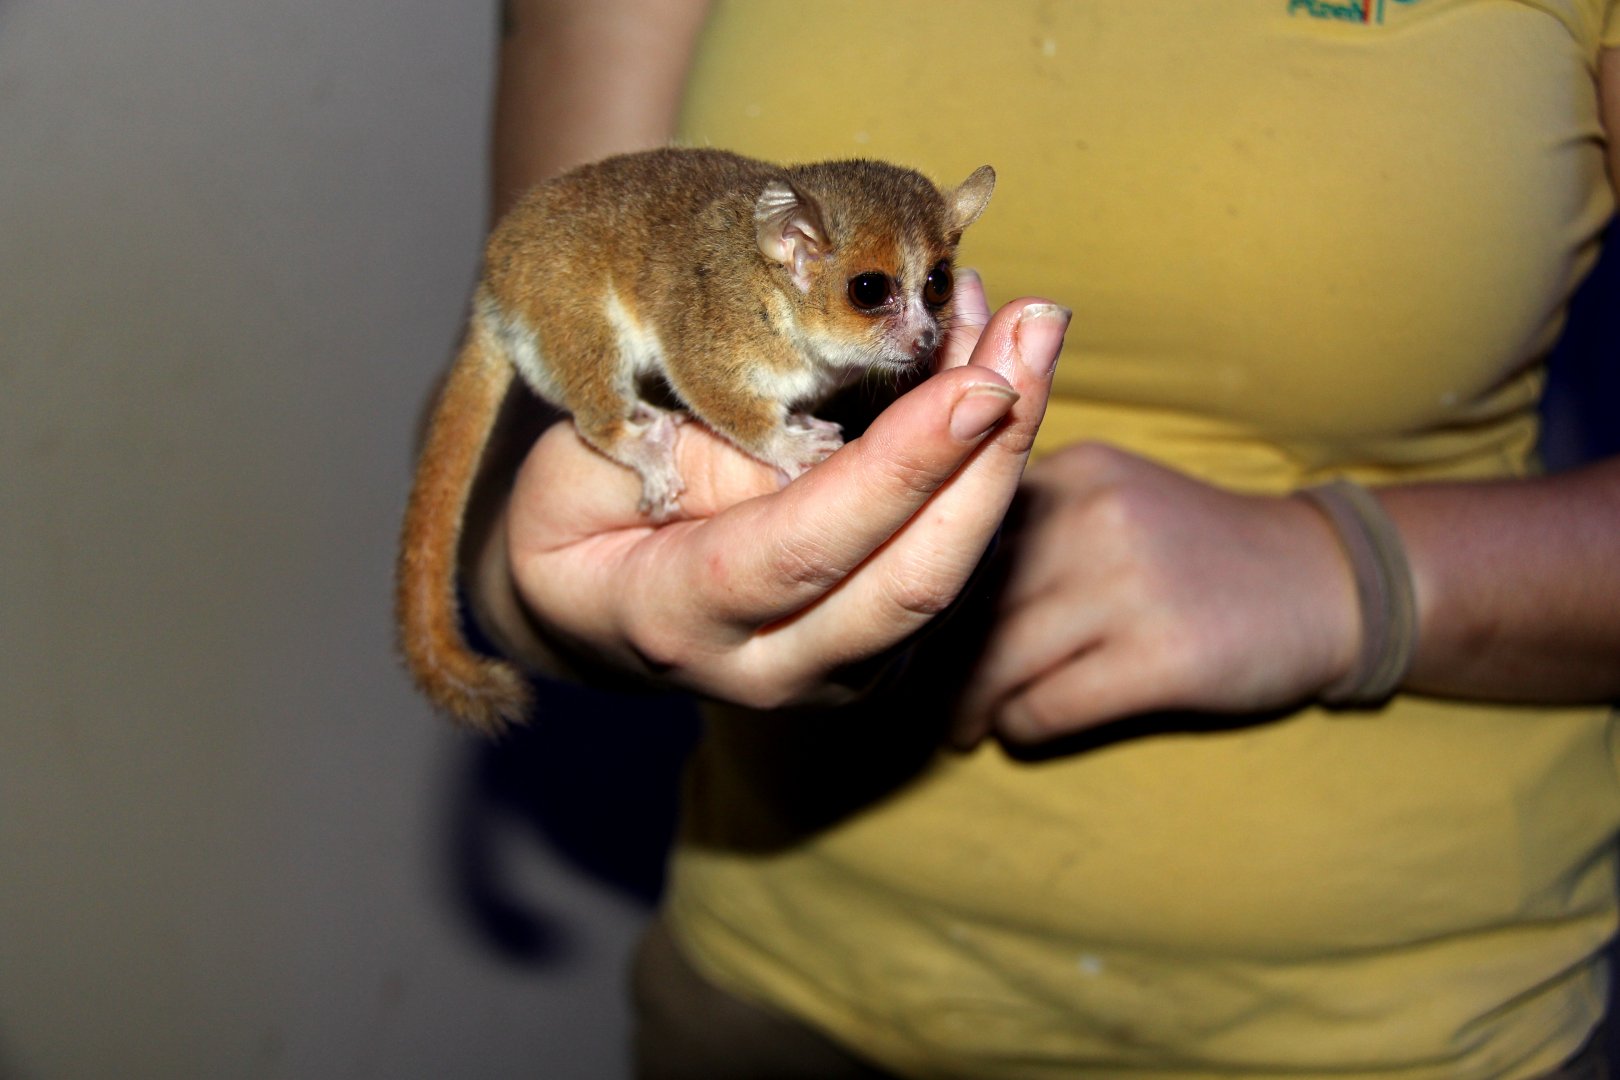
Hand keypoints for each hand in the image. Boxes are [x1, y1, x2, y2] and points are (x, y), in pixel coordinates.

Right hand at [501, 274, 1067, 708]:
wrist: (592, 612)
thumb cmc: (577, 520)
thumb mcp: (583, 470)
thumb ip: (682, 452)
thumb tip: (821, 428)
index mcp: (683, 619)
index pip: (809, 548)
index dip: (901, 470)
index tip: (978, 382)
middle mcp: (777, 665)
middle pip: (915, 578)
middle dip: (992, 449)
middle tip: (1037, 326)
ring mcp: (840, 669)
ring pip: (953, 571)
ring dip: (1003, 444)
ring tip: (1024, 324)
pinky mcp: (882, 646)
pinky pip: (950, 554)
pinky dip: (982, 461)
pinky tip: (989, 365)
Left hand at [951, 443, 1361, 747]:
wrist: (1327, 579)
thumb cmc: (1194, 550)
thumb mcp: (1112, 496)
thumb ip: (1026, 520)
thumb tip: (921, 585)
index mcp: (1069, 470)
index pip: (955, 535)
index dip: (922, 591)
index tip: (905, 630)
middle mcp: (1090, 515)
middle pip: (965, 602)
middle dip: (933, 658)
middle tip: (916, 693)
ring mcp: (1127, 584)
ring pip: (993, 659)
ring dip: (966, 704)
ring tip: (959, 723)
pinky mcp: (1161, 656)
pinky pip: (1044, 707)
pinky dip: (1020, 728)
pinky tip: (1021, 729)